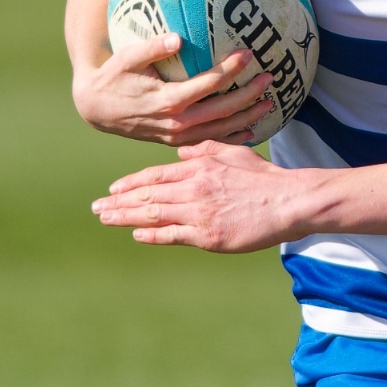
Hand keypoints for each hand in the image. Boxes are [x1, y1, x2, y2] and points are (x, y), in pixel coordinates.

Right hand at [73, 35, 272, 146]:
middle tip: (270, 78)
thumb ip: (151, 48)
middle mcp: (177, 122)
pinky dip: (232, 137)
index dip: (231, 69)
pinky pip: (210, 142)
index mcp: (168, 100)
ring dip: (247, 117)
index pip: (209, 84)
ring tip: (270, 103)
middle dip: (249, 94)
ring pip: (221, 129)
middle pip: (223, 110)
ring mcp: (178, 136)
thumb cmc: (113, 78)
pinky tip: (251, 131)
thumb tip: (176, 37)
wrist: (95, 109)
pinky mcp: (176, 142)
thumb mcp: (126, 59)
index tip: (249, 53)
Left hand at [92, 141, 316, 251]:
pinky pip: (170, 236)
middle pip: (147, 195)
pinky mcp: (207, 236)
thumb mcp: (234, 153)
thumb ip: (205, 150)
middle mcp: (194, 189)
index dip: (131, 183)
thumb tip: (181, 151)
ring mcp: (199, 213)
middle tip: (97, 207)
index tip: (113, 189)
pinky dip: (151, 235)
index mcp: (200, 168)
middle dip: (118, 202)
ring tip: (106, 219)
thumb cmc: (265, 177)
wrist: (289, 202)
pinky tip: (136, 235)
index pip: (156, 175)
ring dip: (125, 217)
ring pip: (152, 215)